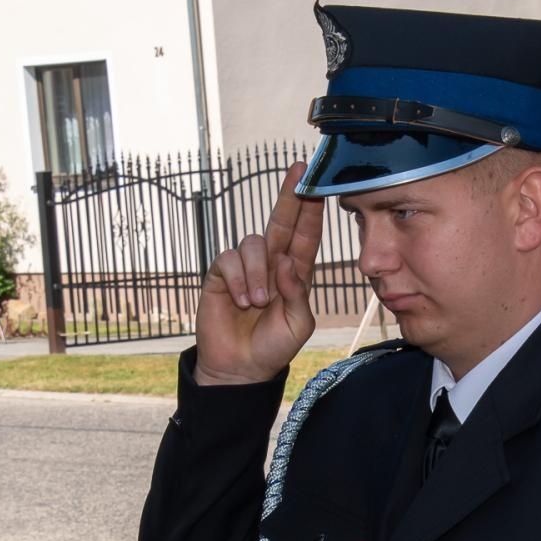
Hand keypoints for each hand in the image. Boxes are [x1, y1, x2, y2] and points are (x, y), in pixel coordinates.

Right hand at [193, 163, 324, 385]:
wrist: (242, 368)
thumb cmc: (274, 346)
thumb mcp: (298, 324)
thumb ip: (297, 293)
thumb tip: (287, 262)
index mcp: (295, 272)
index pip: (306, 234)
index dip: (312, 210)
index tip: (319, 184)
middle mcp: (272, 263)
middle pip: (281, 221)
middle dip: (290, 195)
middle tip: (298, 172)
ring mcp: (246, 267)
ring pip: (254, 243)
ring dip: (258, 272)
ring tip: (259, 302)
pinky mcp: (221, 275)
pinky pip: (230, 261)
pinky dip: (239, 280)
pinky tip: (243, 302)